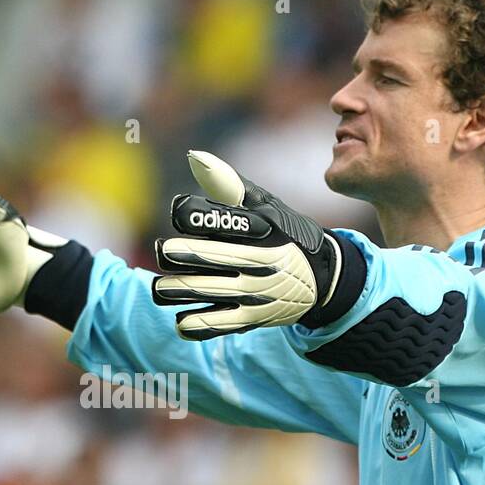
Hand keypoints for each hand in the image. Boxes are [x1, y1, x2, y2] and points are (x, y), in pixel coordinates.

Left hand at [152, 151, 343, 339]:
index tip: (178, 213)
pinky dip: (196, 325)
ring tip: (160, 289)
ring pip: (208, 290)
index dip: (192, 215)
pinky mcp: (253, 317)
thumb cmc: (284, 234)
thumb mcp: (266, 205)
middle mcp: (258, 259)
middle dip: (179, 255)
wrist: (324, 279)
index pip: (221, 219)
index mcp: (260, 227)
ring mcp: (255, 290)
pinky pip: (220, 324)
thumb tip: (194, 158)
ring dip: (177, 291)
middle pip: (209, 256)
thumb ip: (228, 184)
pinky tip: (180, 321)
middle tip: (161, 252)